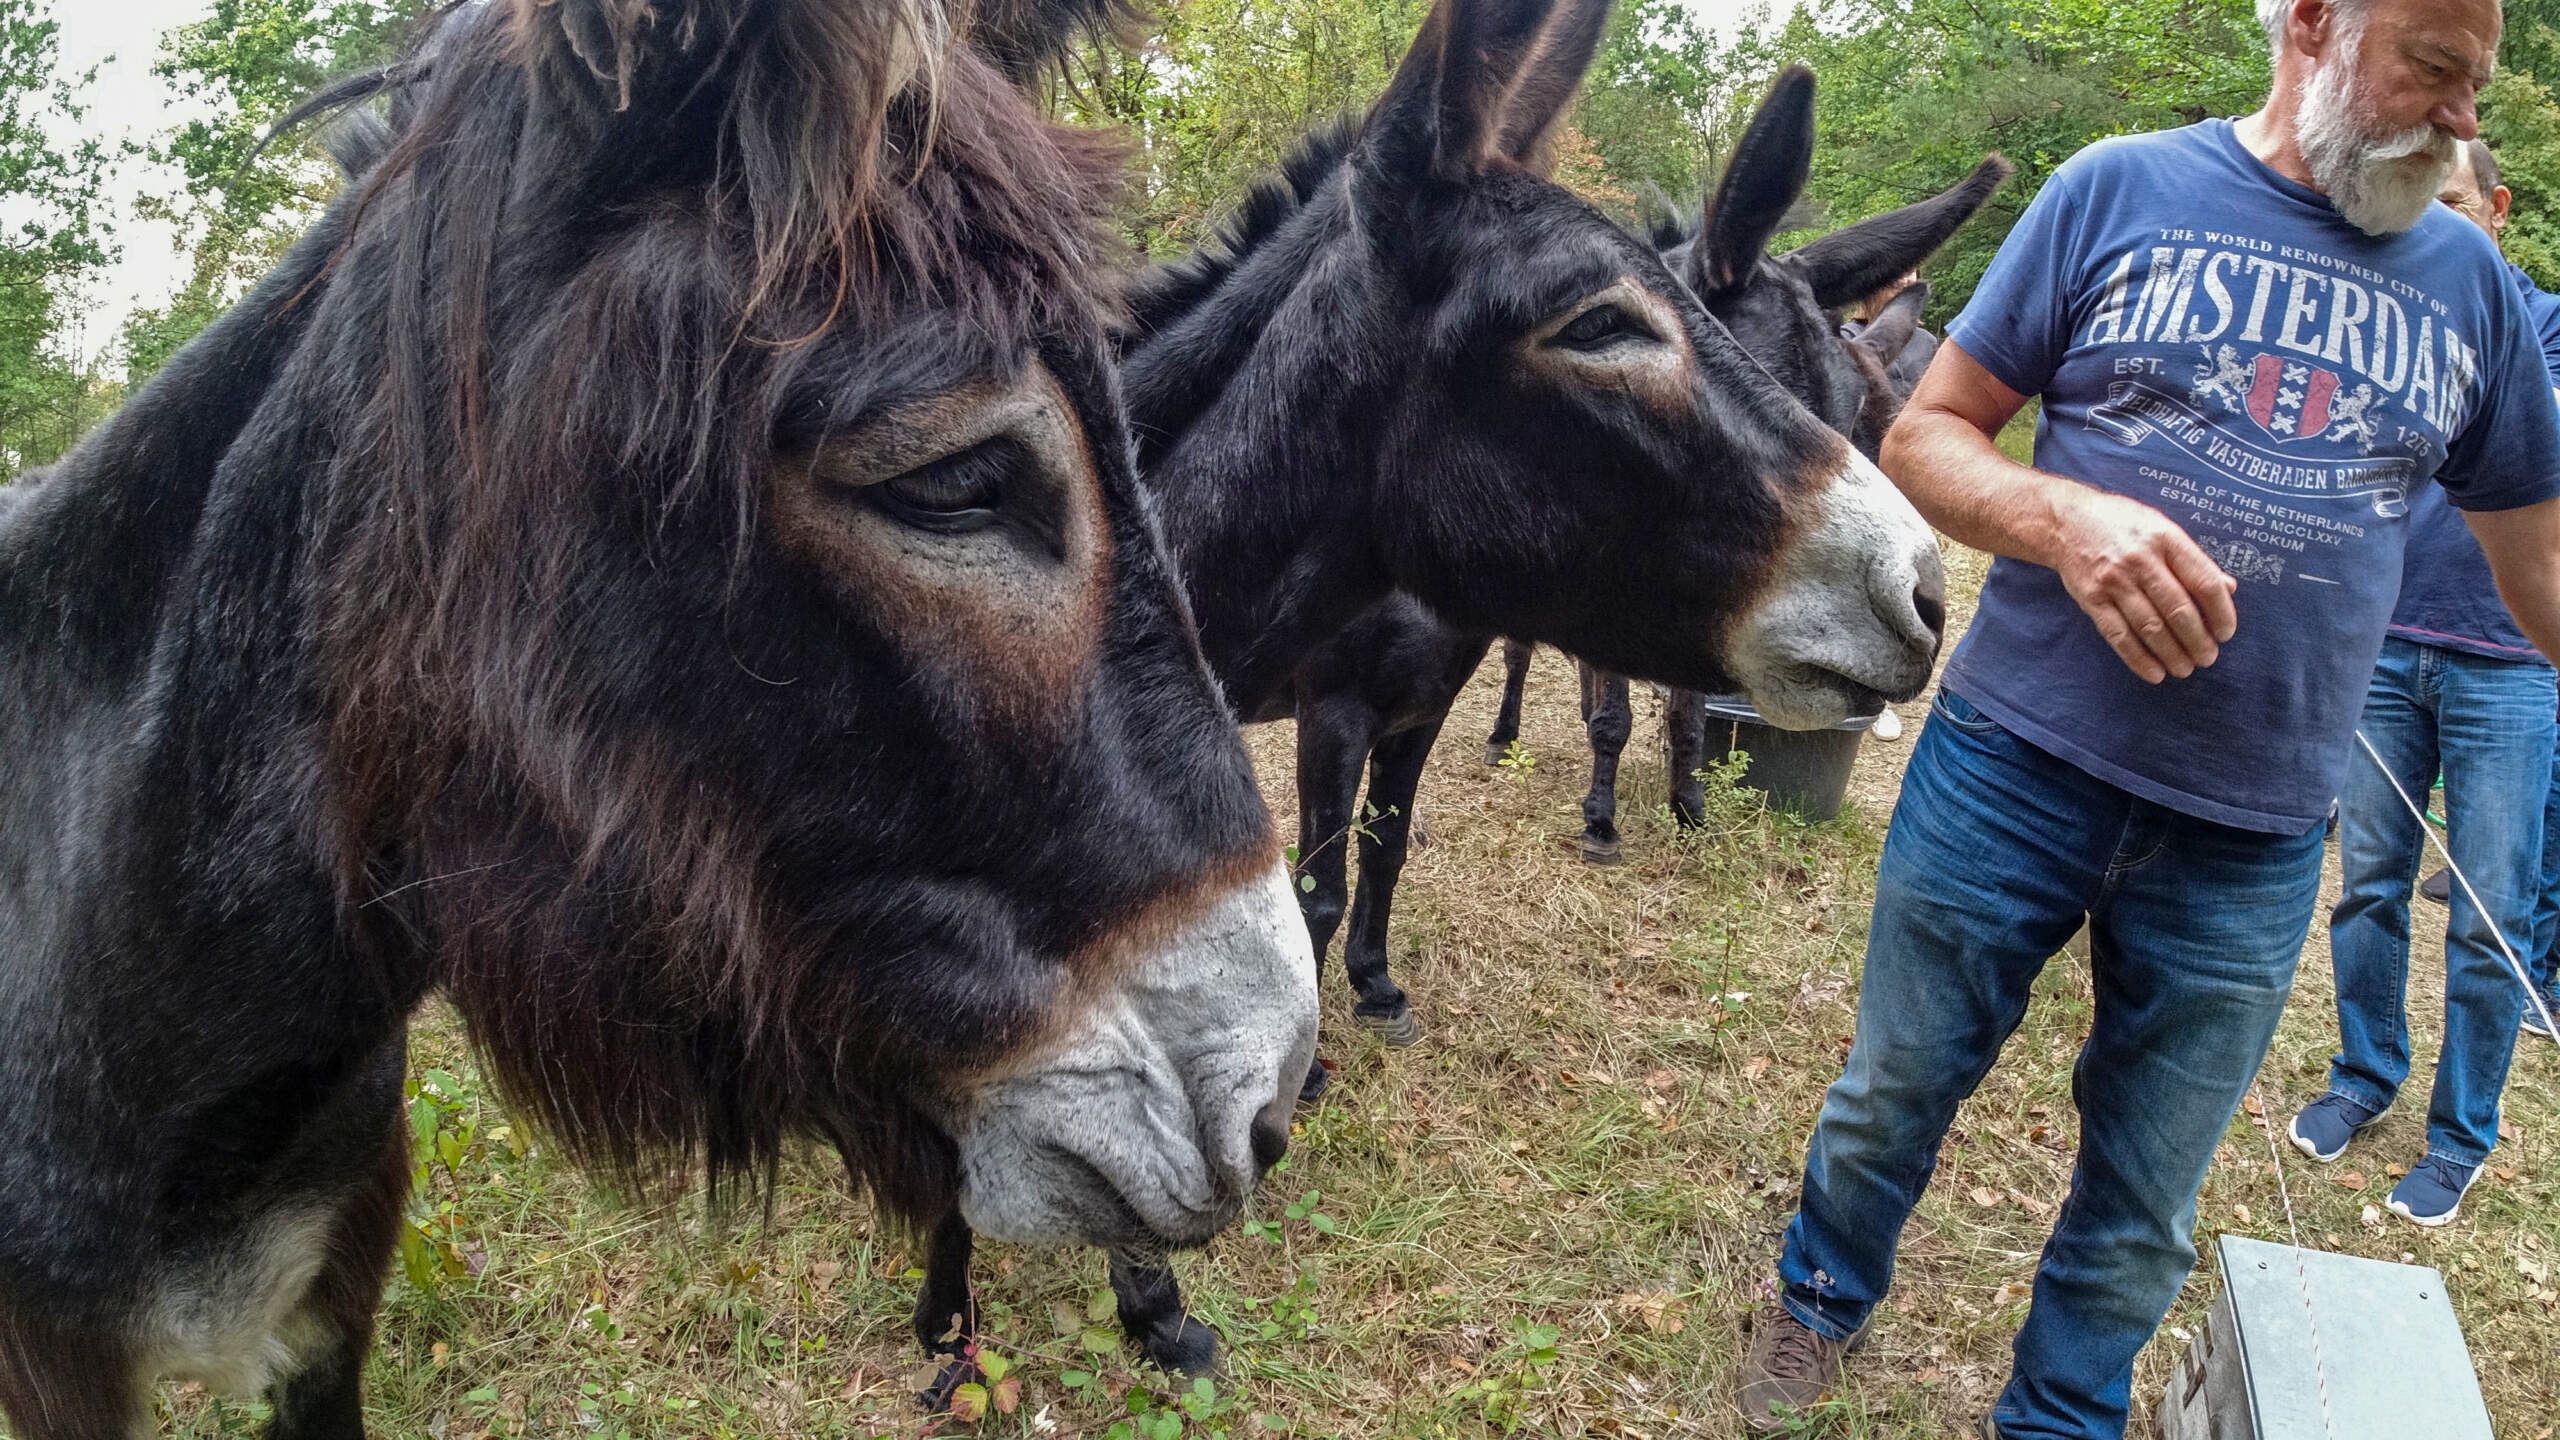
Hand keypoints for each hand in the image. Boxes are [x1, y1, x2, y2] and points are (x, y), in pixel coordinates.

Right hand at [2047, 487, 2237, 682]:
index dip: (2221, 612)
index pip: (2204, 582)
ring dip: (2172, 654)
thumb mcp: (2163, 529)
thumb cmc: (2123, 524)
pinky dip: (2138, 659)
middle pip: (2178, 609)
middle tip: (2208, 658)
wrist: (2066, 522)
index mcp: (2166, 539)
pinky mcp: (2092, 599)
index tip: (2226, 633)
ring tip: (2185, 669)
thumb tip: (2228, 588)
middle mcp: (2141, 560)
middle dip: (2198, 641)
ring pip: (2150, 627)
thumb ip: (2193, 559)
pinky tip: (2154, 673)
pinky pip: (2118, 635)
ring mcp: (2114, 581)